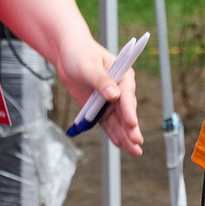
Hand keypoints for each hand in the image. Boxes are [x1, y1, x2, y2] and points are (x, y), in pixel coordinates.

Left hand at [56, 34, 143, 155]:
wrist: (68, 55)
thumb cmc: (80, 54)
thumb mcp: (89, 66)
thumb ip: (101, 81)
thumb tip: (114, 96)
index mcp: (123, 76)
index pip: (127, 95)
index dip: (129, 110)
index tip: (132, 123)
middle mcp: (120, 90)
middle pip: (126, 112)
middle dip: (131, 128)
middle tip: (136, 142)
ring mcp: (110, 101)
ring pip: (119, 121)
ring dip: (125, 136)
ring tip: (134, 151)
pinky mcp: (100, 109)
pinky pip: (107, 124)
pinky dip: (113, 134)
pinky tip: (120, 145)